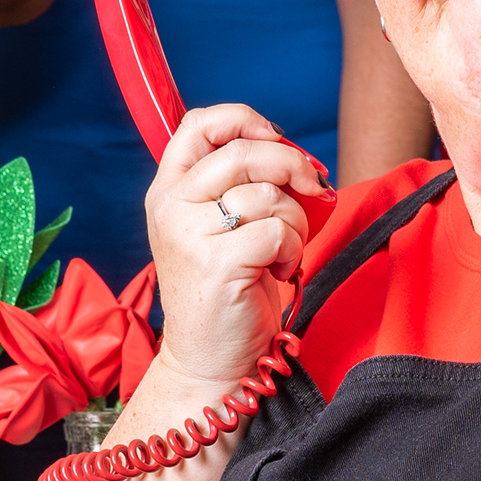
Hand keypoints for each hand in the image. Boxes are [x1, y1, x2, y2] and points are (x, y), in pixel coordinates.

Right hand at [143, 104, 330, 391]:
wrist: (208, 360)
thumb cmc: (226, 291)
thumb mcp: (217, 228)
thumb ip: (236, 186)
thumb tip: (293, 153)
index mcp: (168, 191)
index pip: (198, 124)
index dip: (245, 119)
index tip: (277, 139)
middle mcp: (171, 207)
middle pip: (243, 152)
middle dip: (292, 166)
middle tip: (313, 189)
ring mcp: (190, 234)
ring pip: (268, 194)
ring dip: (296, 221)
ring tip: (282, 251)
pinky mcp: (217, 262)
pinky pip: (279, 230)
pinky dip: (293, 250)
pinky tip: (278, 271)